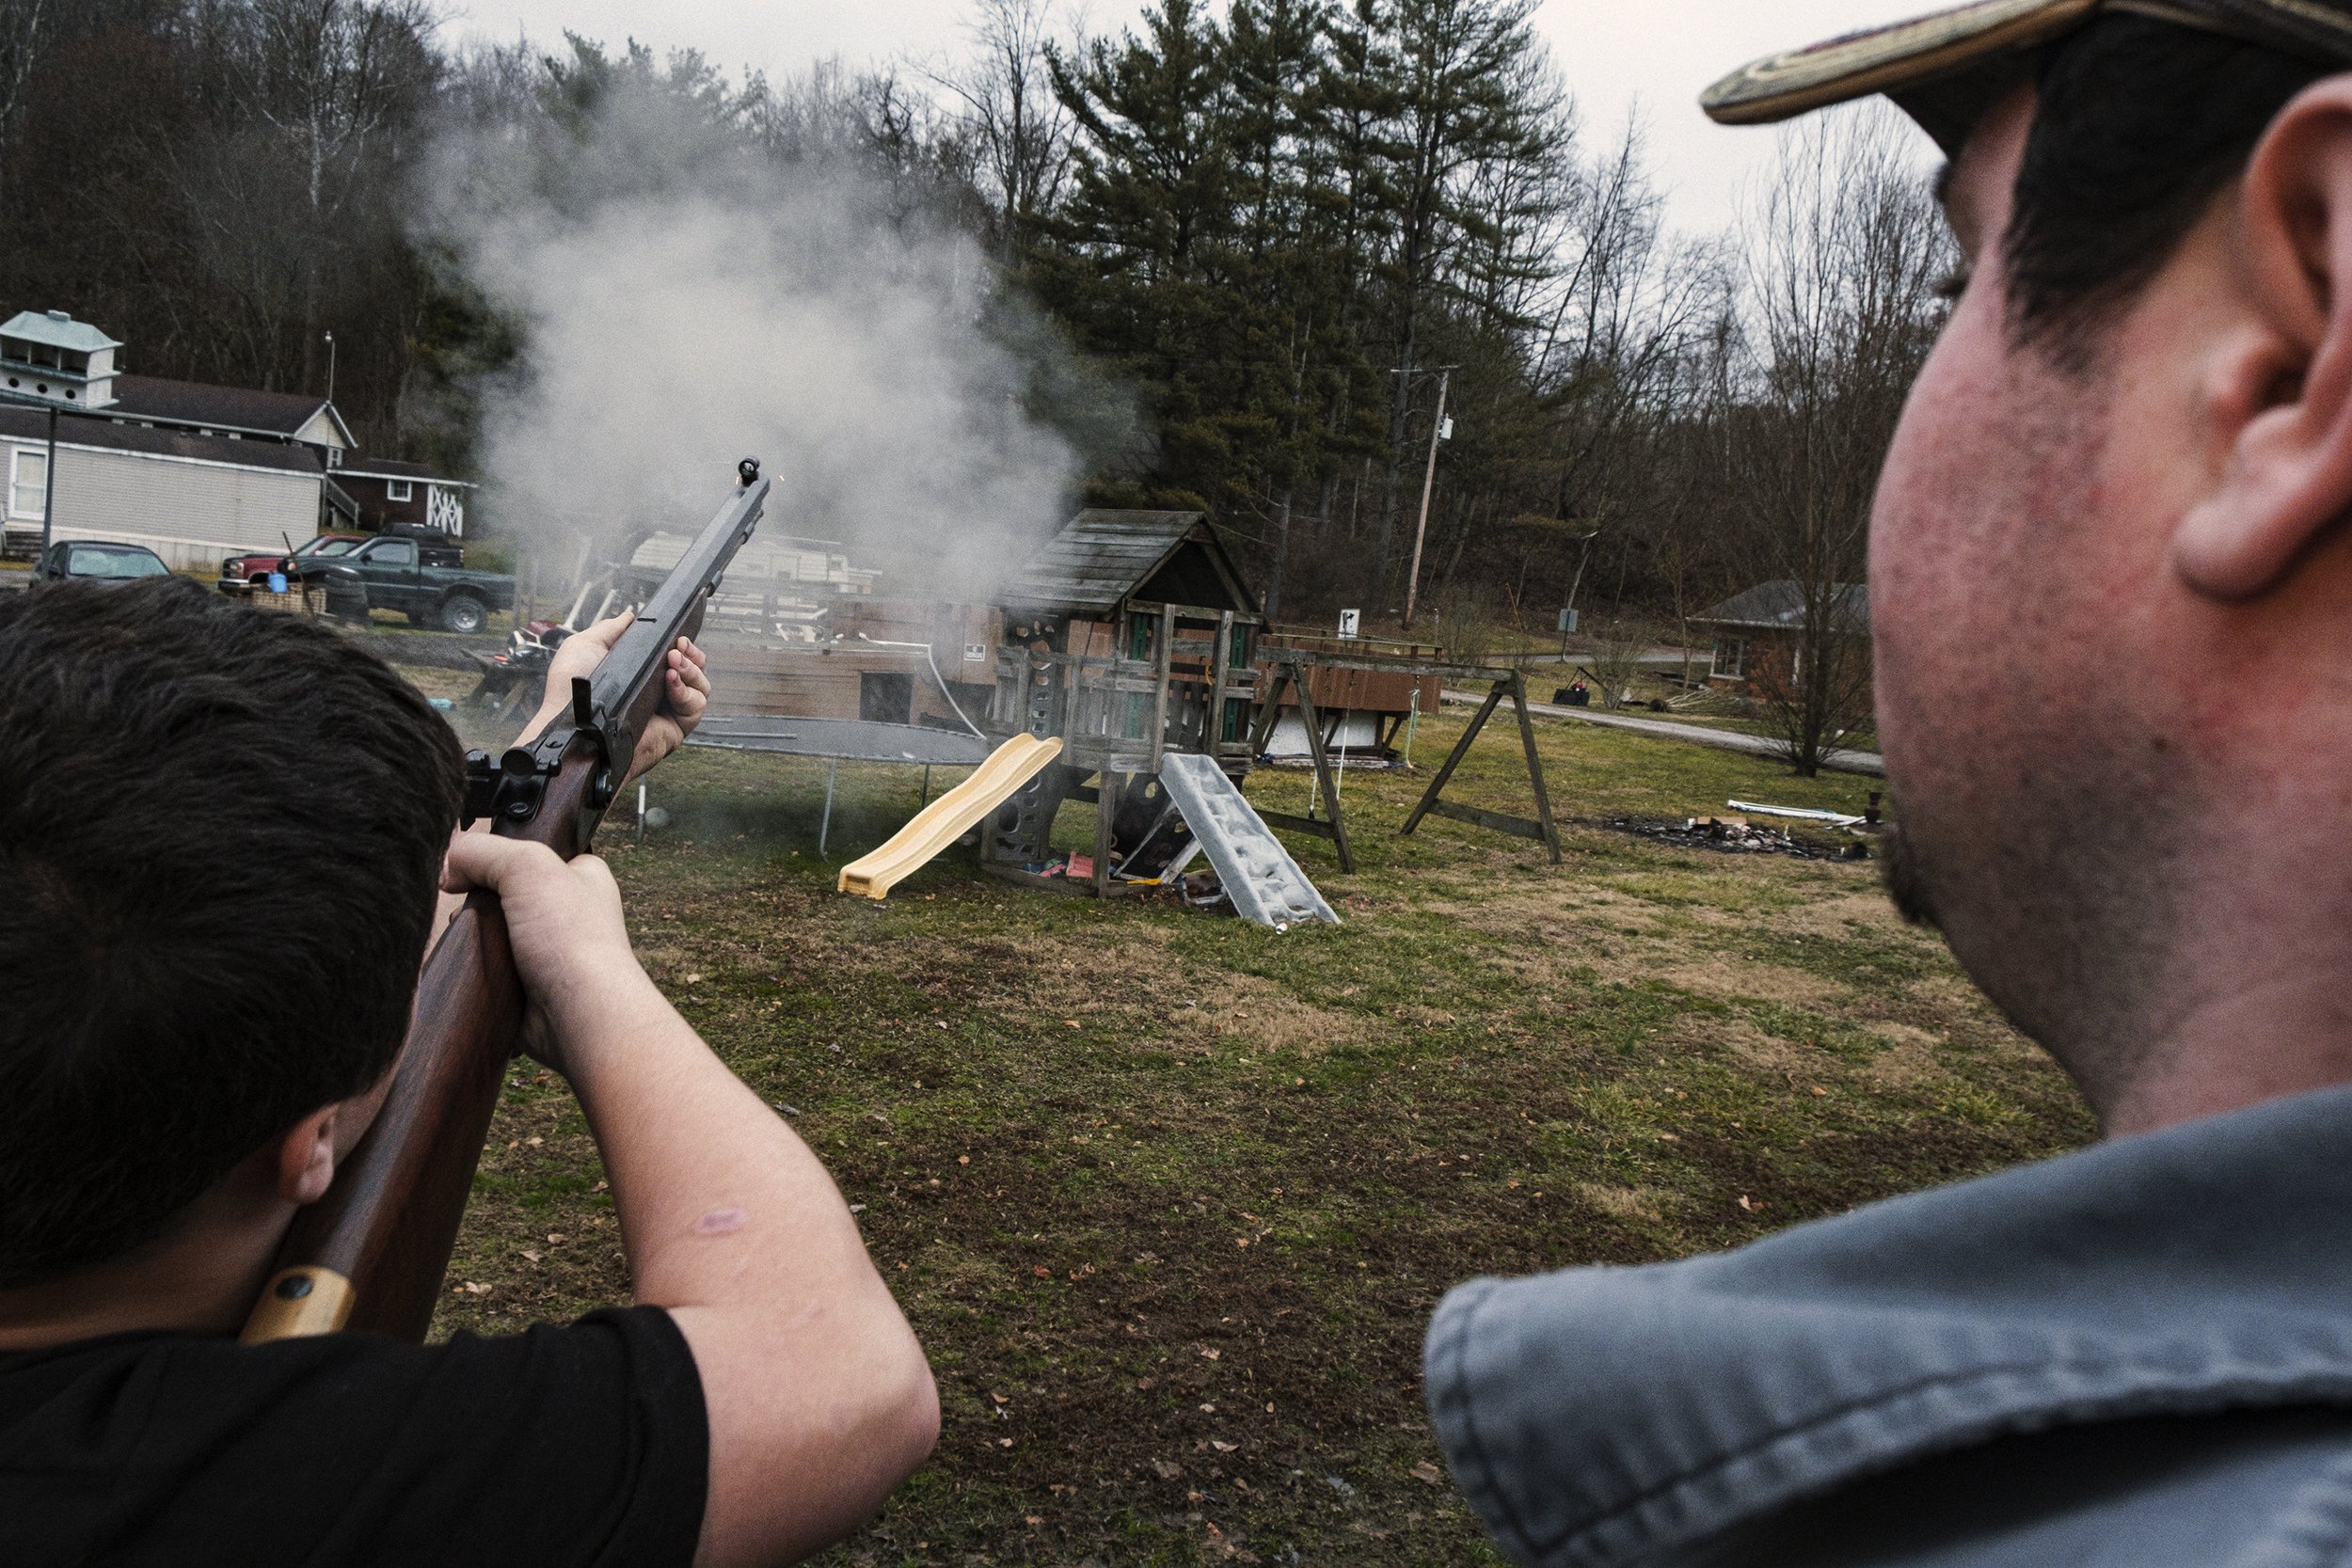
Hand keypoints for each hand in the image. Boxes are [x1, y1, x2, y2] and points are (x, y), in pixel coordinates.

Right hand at [441, 833, 653, 1071]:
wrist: (579, 1013)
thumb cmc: (571, 938)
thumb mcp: (528, 867)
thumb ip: (483, 851)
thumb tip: (450, 867)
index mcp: (580, 874)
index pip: (529, 851)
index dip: (496, 854)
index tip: (468, 864)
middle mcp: (567, 909)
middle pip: (503, 890)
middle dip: (479, 898)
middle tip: (469, 905)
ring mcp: (546, 947)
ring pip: (492, 928)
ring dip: (474, 932)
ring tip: (473, 937)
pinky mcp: (527, 981)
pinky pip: (489, 964)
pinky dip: (476, 962)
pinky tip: (473, 961)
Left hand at [530, 614, 713, 783]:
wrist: (573, 722)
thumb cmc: (572, 689)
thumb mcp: (586, 646)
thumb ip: (611, 629)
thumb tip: (631, 616)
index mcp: (641, 674)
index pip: (677, 657)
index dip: (684, 646)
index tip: (678, 637)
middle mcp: (658, 692)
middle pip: (696, 670)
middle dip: (692, 655)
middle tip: (678, 649)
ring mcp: (669, 711)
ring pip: (702, 687)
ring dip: (692, 670)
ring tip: (673, 663)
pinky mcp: (675, 728)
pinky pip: (696, 707)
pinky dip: (687, 692)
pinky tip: (670, 683)